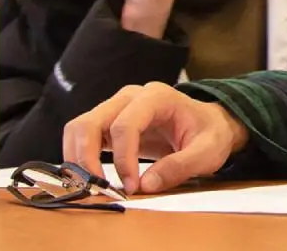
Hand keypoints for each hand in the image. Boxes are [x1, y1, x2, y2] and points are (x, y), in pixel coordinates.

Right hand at [63, 82, 249, 195]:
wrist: (208, 125)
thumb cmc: (209, 134)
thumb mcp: (207, 152)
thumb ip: (180, 167)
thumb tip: (145, 186)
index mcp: (156, 97)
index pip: (125, 124)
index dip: (123, 158)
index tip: (131, 187)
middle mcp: (130, 97)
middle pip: (90, 122)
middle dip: (87, 159)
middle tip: (98, 189)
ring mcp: (116, 107)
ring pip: (79, 128)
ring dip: (77, 159)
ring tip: (92, 186)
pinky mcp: (109, 123)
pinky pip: (82, 136)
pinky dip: (79, 158)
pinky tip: (90, 178)